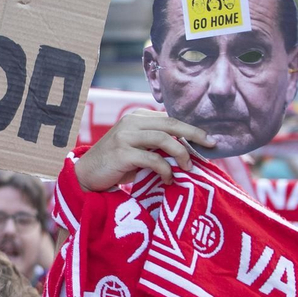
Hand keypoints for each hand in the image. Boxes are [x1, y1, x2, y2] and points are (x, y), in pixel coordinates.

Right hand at [75, 110, 215, 191]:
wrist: (86, 175)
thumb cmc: (116, 164)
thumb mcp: (137, 148)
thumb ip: (156, 144)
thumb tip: (188, 150)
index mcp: (137, 117)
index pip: (170, 119)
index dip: (191, 129)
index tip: (207, 140)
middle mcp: (131, 122)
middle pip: (171, 124)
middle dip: (194, 134)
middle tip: (210, 145)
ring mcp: (125, 136)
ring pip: (164, 139)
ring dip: (181, 154)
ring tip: (188, 167)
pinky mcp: (122, 153)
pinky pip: (152, 159)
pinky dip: (165, 170)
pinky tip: (168, 179)